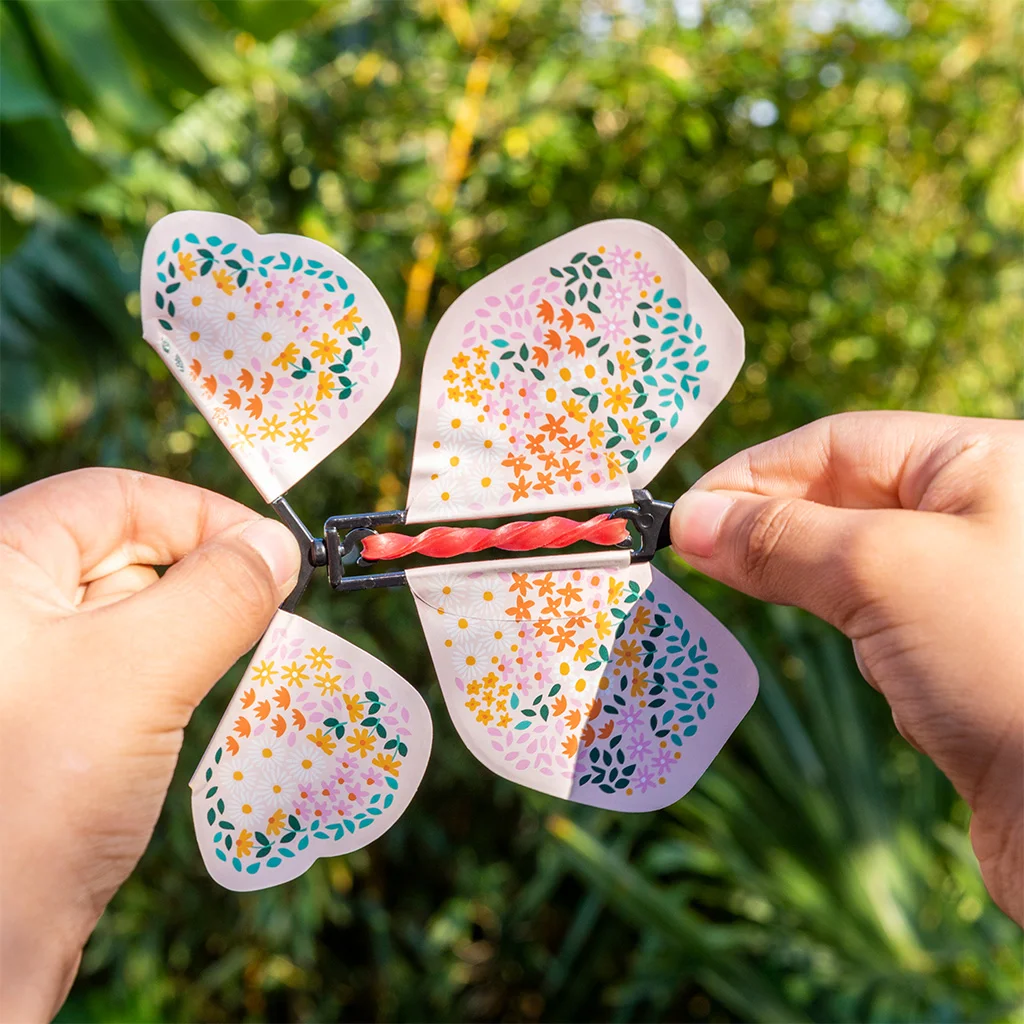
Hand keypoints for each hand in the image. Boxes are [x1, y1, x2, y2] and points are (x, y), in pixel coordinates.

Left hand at [0, 469, 300, 1020]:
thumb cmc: (35, 798)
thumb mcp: (142, 673)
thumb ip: (220, 593)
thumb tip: (277, 546)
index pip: (113, 498)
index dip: (202, 515)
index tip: (273, 556)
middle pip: (119, 550)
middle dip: (200, 576)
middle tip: (264, 615)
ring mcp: (12, 663)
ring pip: (121, 612)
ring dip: (187, 629)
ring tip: (230, 662)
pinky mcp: (31, 714)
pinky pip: (111, 664)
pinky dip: (162, 671)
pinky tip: (183, 703)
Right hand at [670, 411, 1023, 923]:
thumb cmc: (1009, 659)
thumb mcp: (883, 571)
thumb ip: (782, 539)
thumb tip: (690, 522)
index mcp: (985, 463)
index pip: (841, 444)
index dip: (755, 472)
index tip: (686, 514)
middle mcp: (983, 517)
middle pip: (844, 498)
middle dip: (769, 525)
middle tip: (693, 554)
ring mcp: (973, 589)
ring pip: (854, 563)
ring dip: (799, 578)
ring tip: (736, 587)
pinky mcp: (963, 657)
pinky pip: (877, 622)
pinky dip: (843, 631)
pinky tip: (836, 650)